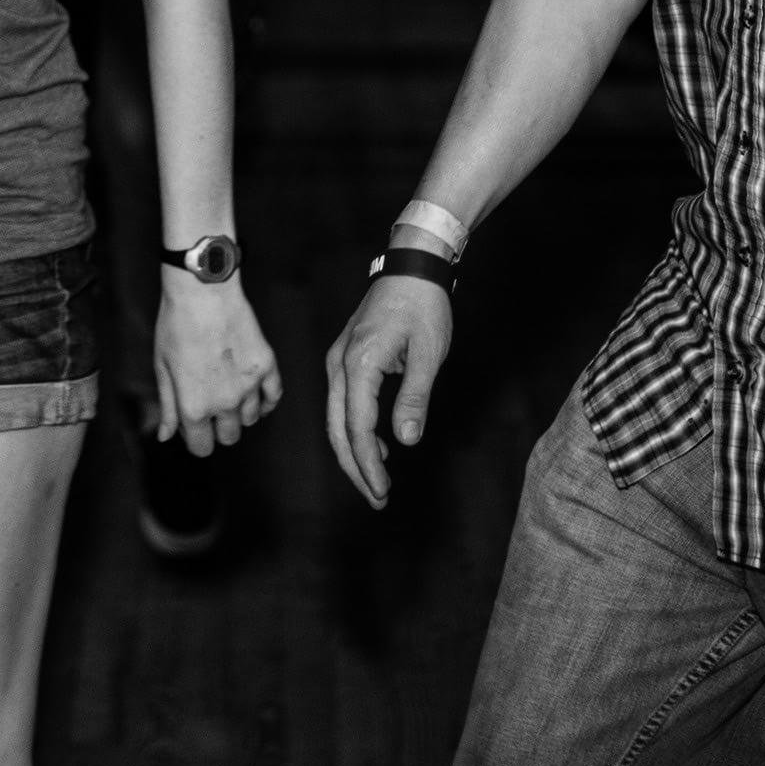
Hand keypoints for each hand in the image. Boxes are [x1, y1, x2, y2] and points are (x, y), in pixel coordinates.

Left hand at [154, 277, 283, 457]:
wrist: (203, 291)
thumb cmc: (176, 326)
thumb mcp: (162, 368)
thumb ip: (168, 407)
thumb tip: (165, 436)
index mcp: (195, 408)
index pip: (202, 447)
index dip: (195, 438)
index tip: (192, 422)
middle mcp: (225, 403)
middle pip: (229, 437)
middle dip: (217, 427)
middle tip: (209, 402)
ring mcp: (250, 386)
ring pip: (250, 419)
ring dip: (239, 411)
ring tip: (226, 386)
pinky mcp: (267, 366)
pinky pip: (273, 397)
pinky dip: (265, 401)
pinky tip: (255, 393)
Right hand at [324, 272, 452, 507]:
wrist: (412, 265)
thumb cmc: (424, 305)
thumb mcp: (429, 353)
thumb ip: (415, 396)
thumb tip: (406, 439)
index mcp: (359, 362)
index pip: (356, 426)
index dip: (367, 463)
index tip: (382, 491)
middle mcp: (340, 363)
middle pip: (337, 427)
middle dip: (355, 467)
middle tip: (378, 499)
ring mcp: (338, 359)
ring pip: (335, 417)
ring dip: (353, 451)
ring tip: (377, 482)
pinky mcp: (345, 356)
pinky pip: (342, 402)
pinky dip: (354, 429)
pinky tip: (377, 447)